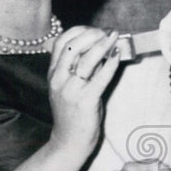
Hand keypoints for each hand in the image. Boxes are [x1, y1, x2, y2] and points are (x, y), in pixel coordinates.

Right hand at [47, 27, 120, 157]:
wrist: (68, 141)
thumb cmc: (71, 113)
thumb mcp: (67, 86)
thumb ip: (77, 68)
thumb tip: (98, 47)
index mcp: (53, 74)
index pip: (61, 42)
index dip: (79, 31)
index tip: (94, 29)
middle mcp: (59, 79)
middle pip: (73, 46)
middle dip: (93, 34)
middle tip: (107, 33)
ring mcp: (71, 90)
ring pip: (87, 58)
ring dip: (103, 45)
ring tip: (114, 38)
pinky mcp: (85, 100)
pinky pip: (101, 76)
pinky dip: (111, 63)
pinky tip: (117, 55)